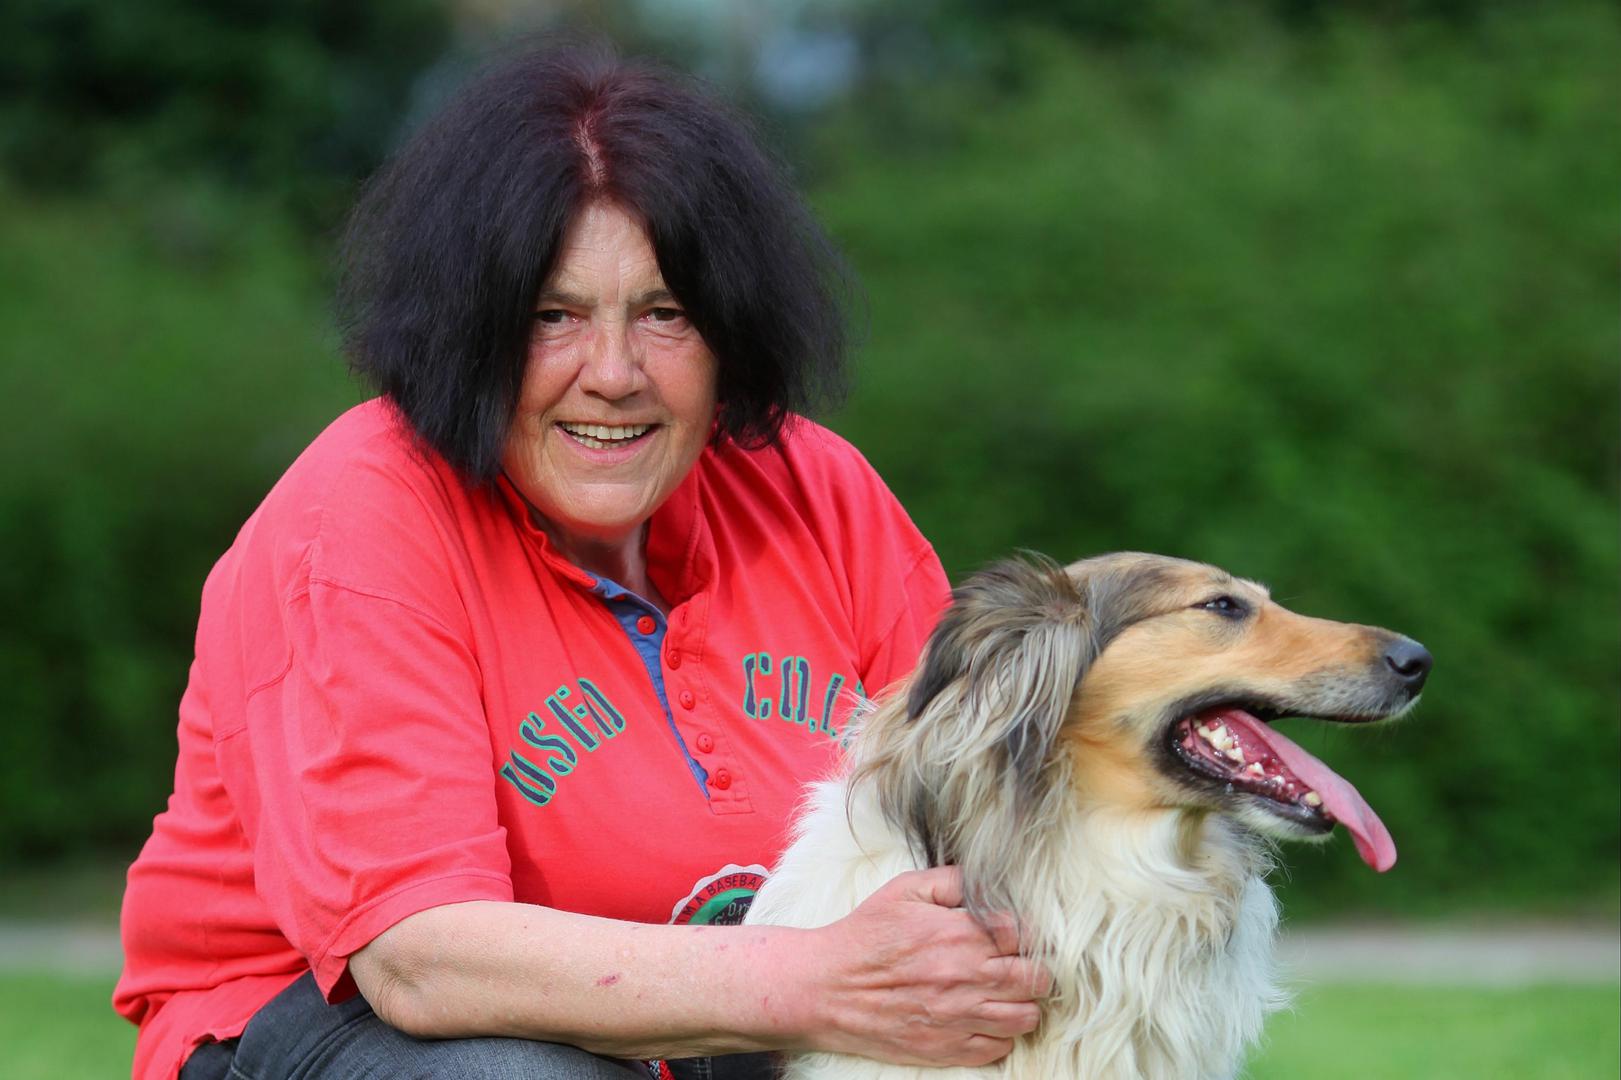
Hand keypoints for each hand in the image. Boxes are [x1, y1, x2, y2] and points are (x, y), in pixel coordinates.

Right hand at [797, 866, 1051, 1066]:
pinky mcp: (950, 1049)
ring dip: (1023, 1002)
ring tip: (1006, 991)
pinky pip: (1000, 1047)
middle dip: (1034, 966)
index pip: (1027, 933)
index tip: (1015, 932)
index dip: (1027, 931)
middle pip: (1037, 977)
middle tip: (1017, 961)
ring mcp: (961, 1018)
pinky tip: (985, 1016)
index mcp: (961, 934)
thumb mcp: (905, 890)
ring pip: (1027, 1017)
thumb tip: (988, 880)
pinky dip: (1001, 1033)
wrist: (827, 988)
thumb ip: (953, 880)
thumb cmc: (866, 936)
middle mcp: (969, 978)